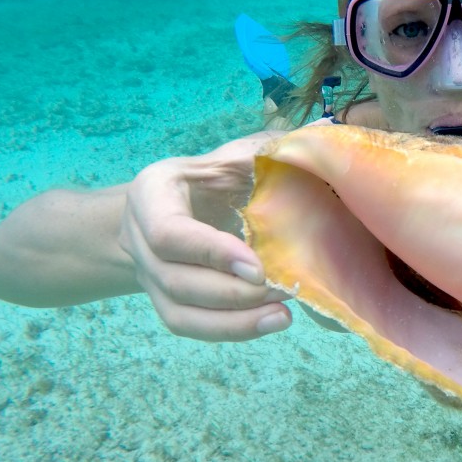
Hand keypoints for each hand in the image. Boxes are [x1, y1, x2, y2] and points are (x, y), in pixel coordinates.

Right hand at [120, 131, 293, 341]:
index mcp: (152, 194)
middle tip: (283, 290)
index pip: (170, 233)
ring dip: (233, 321)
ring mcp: (148, 276)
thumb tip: (322, 131)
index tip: (259, 267)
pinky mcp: (165, 302)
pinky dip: (229, 330)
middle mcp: (139, 239)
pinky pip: (190, 326)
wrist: (172, 206)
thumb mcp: (229, 156)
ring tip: (282, 315)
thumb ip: (265, 150)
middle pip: (177, 281)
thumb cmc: (210, 176)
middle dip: (232, 293)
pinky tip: (269, 323)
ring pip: (180, 313)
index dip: (213, 253)